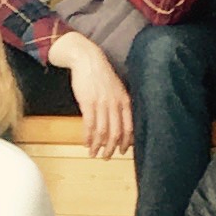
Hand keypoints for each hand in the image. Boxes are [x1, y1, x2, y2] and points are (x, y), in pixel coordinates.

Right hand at [55, 32, 133, 157]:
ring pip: (102, 132)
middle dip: (111, 148)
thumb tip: (121, 121)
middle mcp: (115, 104)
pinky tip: (86, 143)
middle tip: (107, 157)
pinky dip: (88, 137)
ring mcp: (101, 104)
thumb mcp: (117, 88)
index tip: (123, 151)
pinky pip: (89, 125)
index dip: (126, 142)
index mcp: (124, 101)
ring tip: (94, 153)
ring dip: (98, 146)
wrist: (87, 59)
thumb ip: (120, 104)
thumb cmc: (101, 74)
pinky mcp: (87, 103)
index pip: (129, 127)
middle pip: (116, 133)